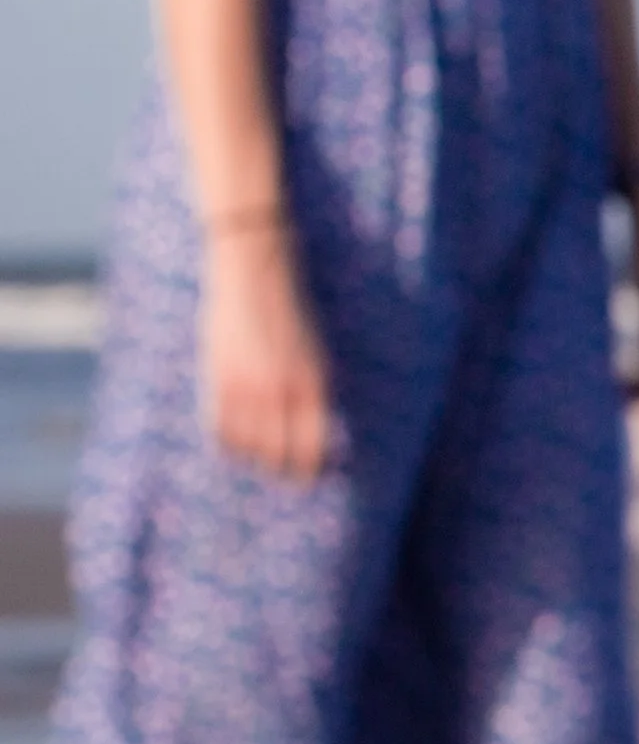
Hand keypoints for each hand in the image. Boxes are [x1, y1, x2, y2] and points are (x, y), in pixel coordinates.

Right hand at [199, 228, 331, 480]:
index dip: (312, 468)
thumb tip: (307, 425)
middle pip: (279, 454)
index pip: (314, 446)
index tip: (310, 476)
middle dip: (283, 469)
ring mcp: (248, 385)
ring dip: (255, 458)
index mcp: (315, 381)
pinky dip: (227, 444)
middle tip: (283, 473)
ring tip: (260, 459)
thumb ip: (308, 386)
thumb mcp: (311, 349)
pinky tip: (234, 444)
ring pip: (248, 448)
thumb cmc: (290, 307)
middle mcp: (283, 389)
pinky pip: (220, 430)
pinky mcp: (219, 377)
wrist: (256, 267)